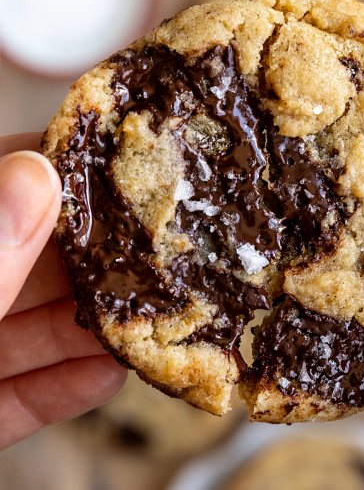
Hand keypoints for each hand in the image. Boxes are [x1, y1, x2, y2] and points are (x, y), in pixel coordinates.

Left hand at [0, 133, 125, 449]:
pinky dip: (59, 391)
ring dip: (87, 332)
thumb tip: (36, 174)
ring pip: (23, 332)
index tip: (114, 167)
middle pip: (20, 261)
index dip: (50, 170)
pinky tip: (105, 376)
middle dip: (89, 263)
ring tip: (142, 320)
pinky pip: (13, 396)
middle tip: (149, 257)